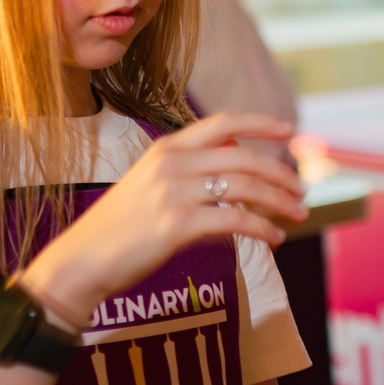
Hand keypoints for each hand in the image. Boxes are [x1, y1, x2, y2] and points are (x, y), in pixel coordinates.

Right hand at [20, 113, 308, 328]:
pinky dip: (263, 229)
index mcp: (166, 149)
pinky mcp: (176, 225)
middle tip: (301, 191)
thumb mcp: (152, 184)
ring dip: (280, 201)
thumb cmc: (121, 228)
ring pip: (246, 187)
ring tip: (298, 214)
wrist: (82, 261)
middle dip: (281, 173)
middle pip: (244, 157)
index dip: (261, 122)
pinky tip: (275, 238)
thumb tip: (238, 164)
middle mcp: (170, 164)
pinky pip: (236, 220)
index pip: (223, 122)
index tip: (290, 129)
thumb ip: (191, 170)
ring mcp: (173, 193)